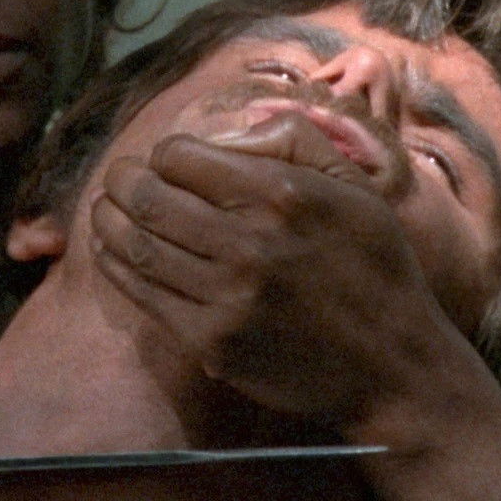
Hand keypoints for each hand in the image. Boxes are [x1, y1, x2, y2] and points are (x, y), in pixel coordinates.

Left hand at [88, 113, 500, 500]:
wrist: (394, 367)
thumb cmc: (377, 269)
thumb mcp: (357, 188)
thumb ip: (295, 141)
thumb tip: (227, 132)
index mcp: (281, 194)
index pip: (180, 156)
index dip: (167, 153)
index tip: (169, 161)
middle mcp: (248, 242)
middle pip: (146, 196)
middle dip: (122, 180)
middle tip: (120, 178)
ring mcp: (225, 297)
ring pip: (134, 245)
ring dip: (108, 220)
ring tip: (106, 208)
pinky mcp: (211, 341)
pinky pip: (142, 294)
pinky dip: (116, 266)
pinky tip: (113, 251)